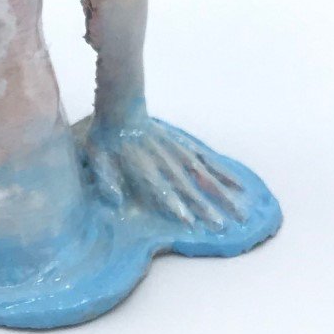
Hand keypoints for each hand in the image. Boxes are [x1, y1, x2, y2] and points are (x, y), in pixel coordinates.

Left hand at [74, 104, 248, 229]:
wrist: (120, 107)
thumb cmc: (106, 138)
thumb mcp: (95, 157)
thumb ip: (105, 179)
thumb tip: (115, 201)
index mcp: (143, 168)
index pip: (161, 189)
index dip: (175, 205)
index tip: (190, 222)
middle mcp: (164, 161)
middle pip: (188, 186)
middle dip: (205, 207)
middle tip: (221, 226)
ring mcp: (178, 152)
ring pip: (204, 175)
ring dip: (221, 194)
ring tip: (239, 212)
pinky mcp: (185, 146)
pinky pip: (207, 160)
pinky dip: (223, 172)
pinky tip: (238, 185)